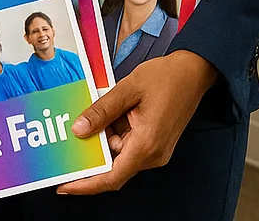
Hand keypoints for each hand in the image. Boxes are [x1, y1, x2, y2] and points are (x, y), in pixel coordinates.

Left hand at [57, 50, 217, 194]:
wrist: (193, 72)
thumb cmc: (165, 78)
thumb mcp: (127, 89)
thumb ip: (101, 111)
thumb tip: (79, 129)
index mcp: (146, 145)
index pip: (112, 177)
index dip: (87, 184)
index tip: (65, 186)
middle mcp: (153, 155)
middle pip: (113, 165)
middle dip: (91, 151)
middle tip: (68, 137)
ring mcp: (155, 150)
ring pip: (119, 152)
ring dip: (103, 136)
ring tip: (95, 111)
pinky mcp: (154, 143)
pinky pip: (128, 144)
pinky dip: (114, 131)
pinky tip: (109, 112)